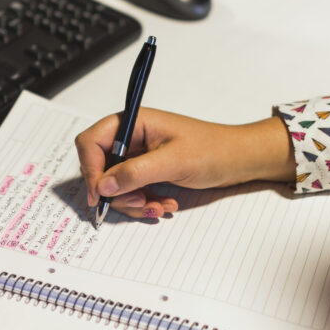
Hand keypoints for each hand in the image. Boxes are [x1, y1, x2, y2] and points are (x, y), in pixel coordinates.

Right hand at [74, 108, 294, 217]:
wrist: (239, 160)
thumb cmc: (213, 150)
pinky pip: (130, 191)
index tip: (100, 195)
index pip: (92, 142)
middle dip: (115, 191)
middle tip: (138, 202)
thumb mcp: (174, 161)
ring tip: (158, 206)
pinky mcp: (145, 171)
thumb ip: (135, 173)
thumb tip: (103, 186)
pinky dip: (143, 202)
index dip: (90, 169)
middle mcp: (130, 137)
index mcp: (132, 122)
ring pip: (114, 184)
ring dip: (131, 201)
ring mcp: (136, 156)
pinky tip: (164, 203)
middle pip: (99, 167)